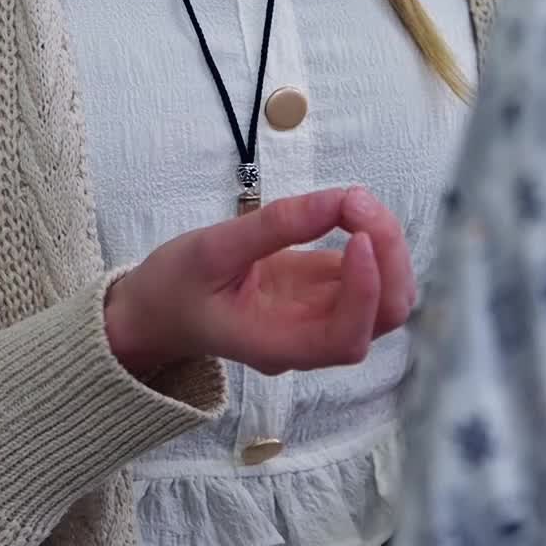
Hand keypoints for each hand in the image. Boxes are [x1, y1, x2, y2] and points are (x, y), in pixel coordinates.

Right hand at [104, 185, 415, 379]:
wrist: (158, 310)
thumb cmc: (175, 288)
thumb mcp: (211, 249)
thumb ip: (273, 227)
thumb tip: (339, 200)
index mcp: (278, 345)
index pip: (346, 338)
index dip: (365, 290)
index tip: (357, 234)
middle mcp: (311, 339)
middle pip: (382, 317)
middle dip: (388, 258)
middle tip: (357, 201)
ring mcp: (322, 316)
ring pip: (384, 296)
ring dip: (386, 246)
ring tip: (354, 200)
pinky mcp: (323, 292)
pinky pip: (367, 273)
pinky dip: (371, 238)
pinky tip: (348, 208)